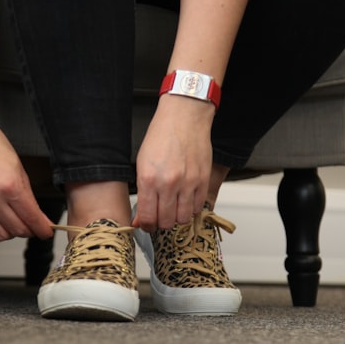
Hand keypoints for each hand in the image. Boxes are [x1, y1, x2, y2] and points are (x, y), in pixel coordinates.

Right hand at [0, 124, 53, 240]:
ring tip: (15, 223)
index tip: (46, 232)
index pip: (31, 218)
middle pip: (17, 230)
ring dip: (11, 233)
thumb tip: (38, 218)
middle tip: (32, 225)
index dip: (42, 229)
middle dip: (29, 230)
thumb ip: (29, 197)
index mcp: (10, 186)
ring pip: (0, 235)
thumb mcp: (20, 171)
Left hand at [133, 95, 214, 231]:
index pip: (147, 217)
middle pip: (165, 222)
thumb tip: (140, 217)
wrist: (184, 118)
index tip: (146, 224)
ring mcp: (188, 183)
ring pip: (183, 218)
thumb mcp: (142, 163)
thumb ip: (142, 192)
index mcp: (149, 179)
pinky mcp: (203, 180)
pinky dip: (192, 208)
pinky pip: (198, 207)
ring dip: (177, 217)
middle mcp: (168, 183)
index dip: (145, 225)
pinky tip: (186, 200)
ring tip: (173, 209)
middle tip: (159, 216)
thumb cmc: (161, 136)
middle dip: (160, 223)